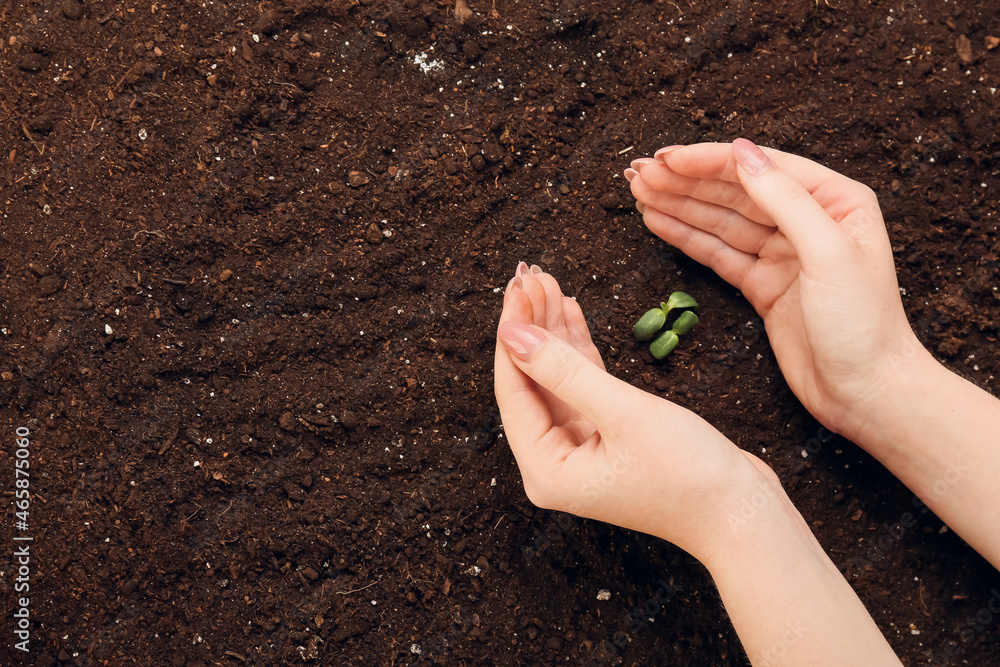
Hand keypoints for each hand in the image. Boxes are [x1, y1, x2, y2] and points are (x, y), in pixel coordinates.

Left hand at [494, 262, 771, 561]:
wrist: (744, 514)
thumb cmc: (688, 475)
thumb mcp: (622, 413)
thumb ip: (563, 371)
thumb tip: (512, 335)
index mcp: (545, 470)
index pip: (514, 390)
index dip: (513, 334)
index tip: (515, 288)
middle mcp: (555, 463)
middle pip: (531, 381)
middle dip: (532, 325)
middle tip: (530, 273)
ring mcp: (582, 450)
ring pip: (557, 378)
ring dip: (554, 331)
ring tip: (548, 282)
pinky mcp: (608, 437)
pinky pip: (583, 385)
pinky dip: (578, 350)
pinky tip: (569, 311)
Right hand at [626, 140, 922, 437]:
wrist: (867, 391)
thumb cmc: (863, 325)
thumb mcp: (828, 252)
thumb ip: (785, 199)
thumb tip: (743, 152)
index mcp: (835, 201)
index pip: (760, 168)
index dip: (709, 161)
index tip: (666, 160)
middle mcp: (807, 221)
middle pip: (734, 191)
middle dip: (684, 180)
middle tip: (638, 173)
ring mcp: (782, 254)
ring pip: (719, 220)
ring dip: (678, 204)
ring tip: (638, 191)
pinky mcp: (762, 284)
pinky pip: (717, 252)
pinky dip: (685, 236)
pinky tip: (658, 221)